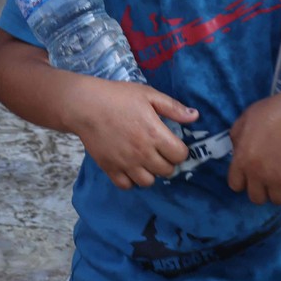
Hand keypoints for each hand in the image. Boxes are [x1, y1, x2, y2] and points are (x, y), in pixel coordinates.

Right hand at [66, 79, 195, 189]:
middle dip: (167, 161)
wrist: (85, 105)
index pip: (180, 155)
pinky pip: (127, 185)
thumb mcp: (148, 95)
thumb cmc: (118, 97)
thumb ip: (173, 107)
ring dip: (150, 172)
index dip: (180, 150)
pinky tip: (130, 167)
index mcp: (155, 135)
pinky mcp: (110, 169)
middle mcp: (143, 153)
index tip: (172, 143)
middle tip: (159, 150)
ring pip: (148, 182)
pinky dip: (131, 180)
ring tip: (145, 160)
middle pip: (167, 171)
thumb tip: (195, 117)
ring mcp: (126, 164)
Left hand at [228, 91, 280, 206]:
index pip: (236, 184)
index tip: (254, 176)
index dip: (245, 181)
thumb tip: (237, 148)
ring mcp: (278, 181)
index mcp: (242, 160)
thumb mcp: (247, 118)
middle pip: (256, 197)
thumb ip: (238, 135)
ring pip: (278, 200)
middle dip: (264, 190)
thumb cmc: (275, 112)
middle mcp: (257, 174)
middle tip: (274, 179)